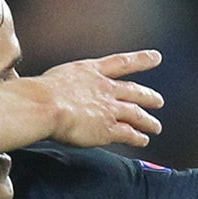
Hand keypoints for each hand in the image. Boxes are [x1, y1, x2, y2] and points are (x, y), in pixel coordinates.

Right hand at [34, 50, 165, 148]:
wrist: (44, 105)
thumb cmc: (39, 93)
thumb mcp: (54, 79)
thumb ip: (62, 85)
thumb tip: (50, 92)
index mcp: (91, 71)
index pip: (121, 63)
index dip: (141, 60)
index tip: (156, 57)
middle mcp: (105, 88)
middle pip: (134, 91)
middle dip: (148, 96)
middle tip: (158, 101)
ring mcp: (109, 109)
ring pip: (136, 114)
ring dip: (148, 121)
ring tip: (155, 127)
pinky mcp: (108, 129)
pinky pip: (129, 133)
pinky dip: (138, 137)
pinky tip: (144, 140)